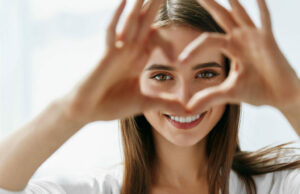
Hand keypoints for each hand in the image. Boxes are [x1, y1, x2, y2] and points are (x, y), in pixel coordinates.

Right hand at [60, 0, 185, 122]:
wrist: (86, 111)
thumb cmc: (110, 105)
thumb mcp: (144, 103)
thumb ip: (165, 103)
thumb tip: (188, 111)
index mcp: (137, 59)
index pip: (155, 38)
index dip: (166, 36)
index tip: (176, 36)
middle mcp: (129, 51)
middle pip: (145, 23)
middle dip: (155, 5)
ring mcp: (117, 51)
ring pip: (131, 22)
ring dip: (140, 4)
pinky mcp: (106, 55)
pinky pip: (112, 32)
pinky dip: (118, 17)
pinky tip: (125, 0)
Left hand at [178, 0, 299, 112]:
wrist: (281, 97)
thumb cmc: (258, 91)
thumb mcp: (228, 93)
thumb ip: (208, 97)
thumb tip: (188, 109)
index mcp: (231, 48)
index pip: (206, 41)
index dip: (193, 50)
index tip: (180, 62)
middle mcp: (241, 39)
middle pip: (220, 17)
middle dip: (209, 4)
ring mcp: (255, 37)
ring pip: (239, 13)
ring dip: (231, 1)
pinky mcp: (268, 40)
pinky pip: (264, 21)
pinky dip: (261, 8)